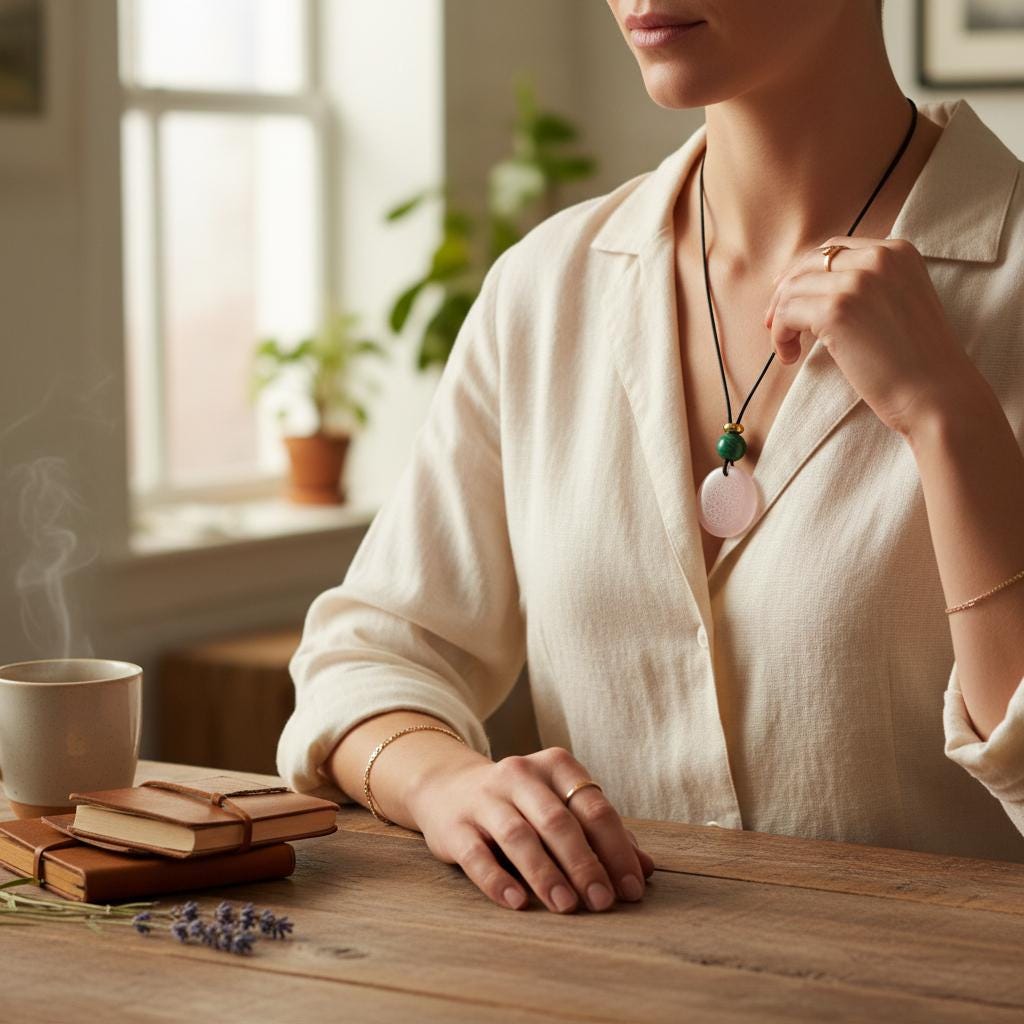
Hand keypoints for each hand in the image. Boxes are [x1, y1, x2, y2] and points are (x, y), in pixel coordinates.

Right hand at [405, 746, 655, 912]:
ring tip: (566, 906)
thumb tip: (646, 870)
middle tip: (602, 902)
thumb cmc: (521, 804)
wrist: (447, 788)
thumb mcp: (560, 806)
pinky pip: (477, 854)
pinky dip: (497, 879)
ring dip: (545, 873)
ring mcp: (484, 798)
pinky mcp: (455, 826)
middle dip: (584, 863)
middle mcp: (520, 774)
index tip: (632, 888)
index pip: (594, 807)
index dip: (616, 849)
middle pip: (558, 820)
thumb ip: (601, 835)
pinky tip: (517, 902)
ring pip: (519, 835)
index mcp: (555, 766)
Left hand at [764, 236, 981, 437]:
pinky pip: (787, 313)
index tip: (790, 299)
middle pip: (809, 264)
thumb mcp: (900, 303)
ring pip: (792, 289)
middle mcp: (879, 257)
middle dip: (785, 293)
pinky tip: (790, 357)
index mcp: (898, 251)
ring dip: (781, 320)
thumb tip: (812, 289)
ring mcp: (858, 282)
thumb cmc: (918, 362)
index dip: (805, 274)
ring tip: (788, 349)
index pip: (834, 250)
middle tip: (775, 324)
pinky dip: (780, 336)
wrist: (937, 394)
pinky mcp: (837, 310)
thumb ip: (868, 287)